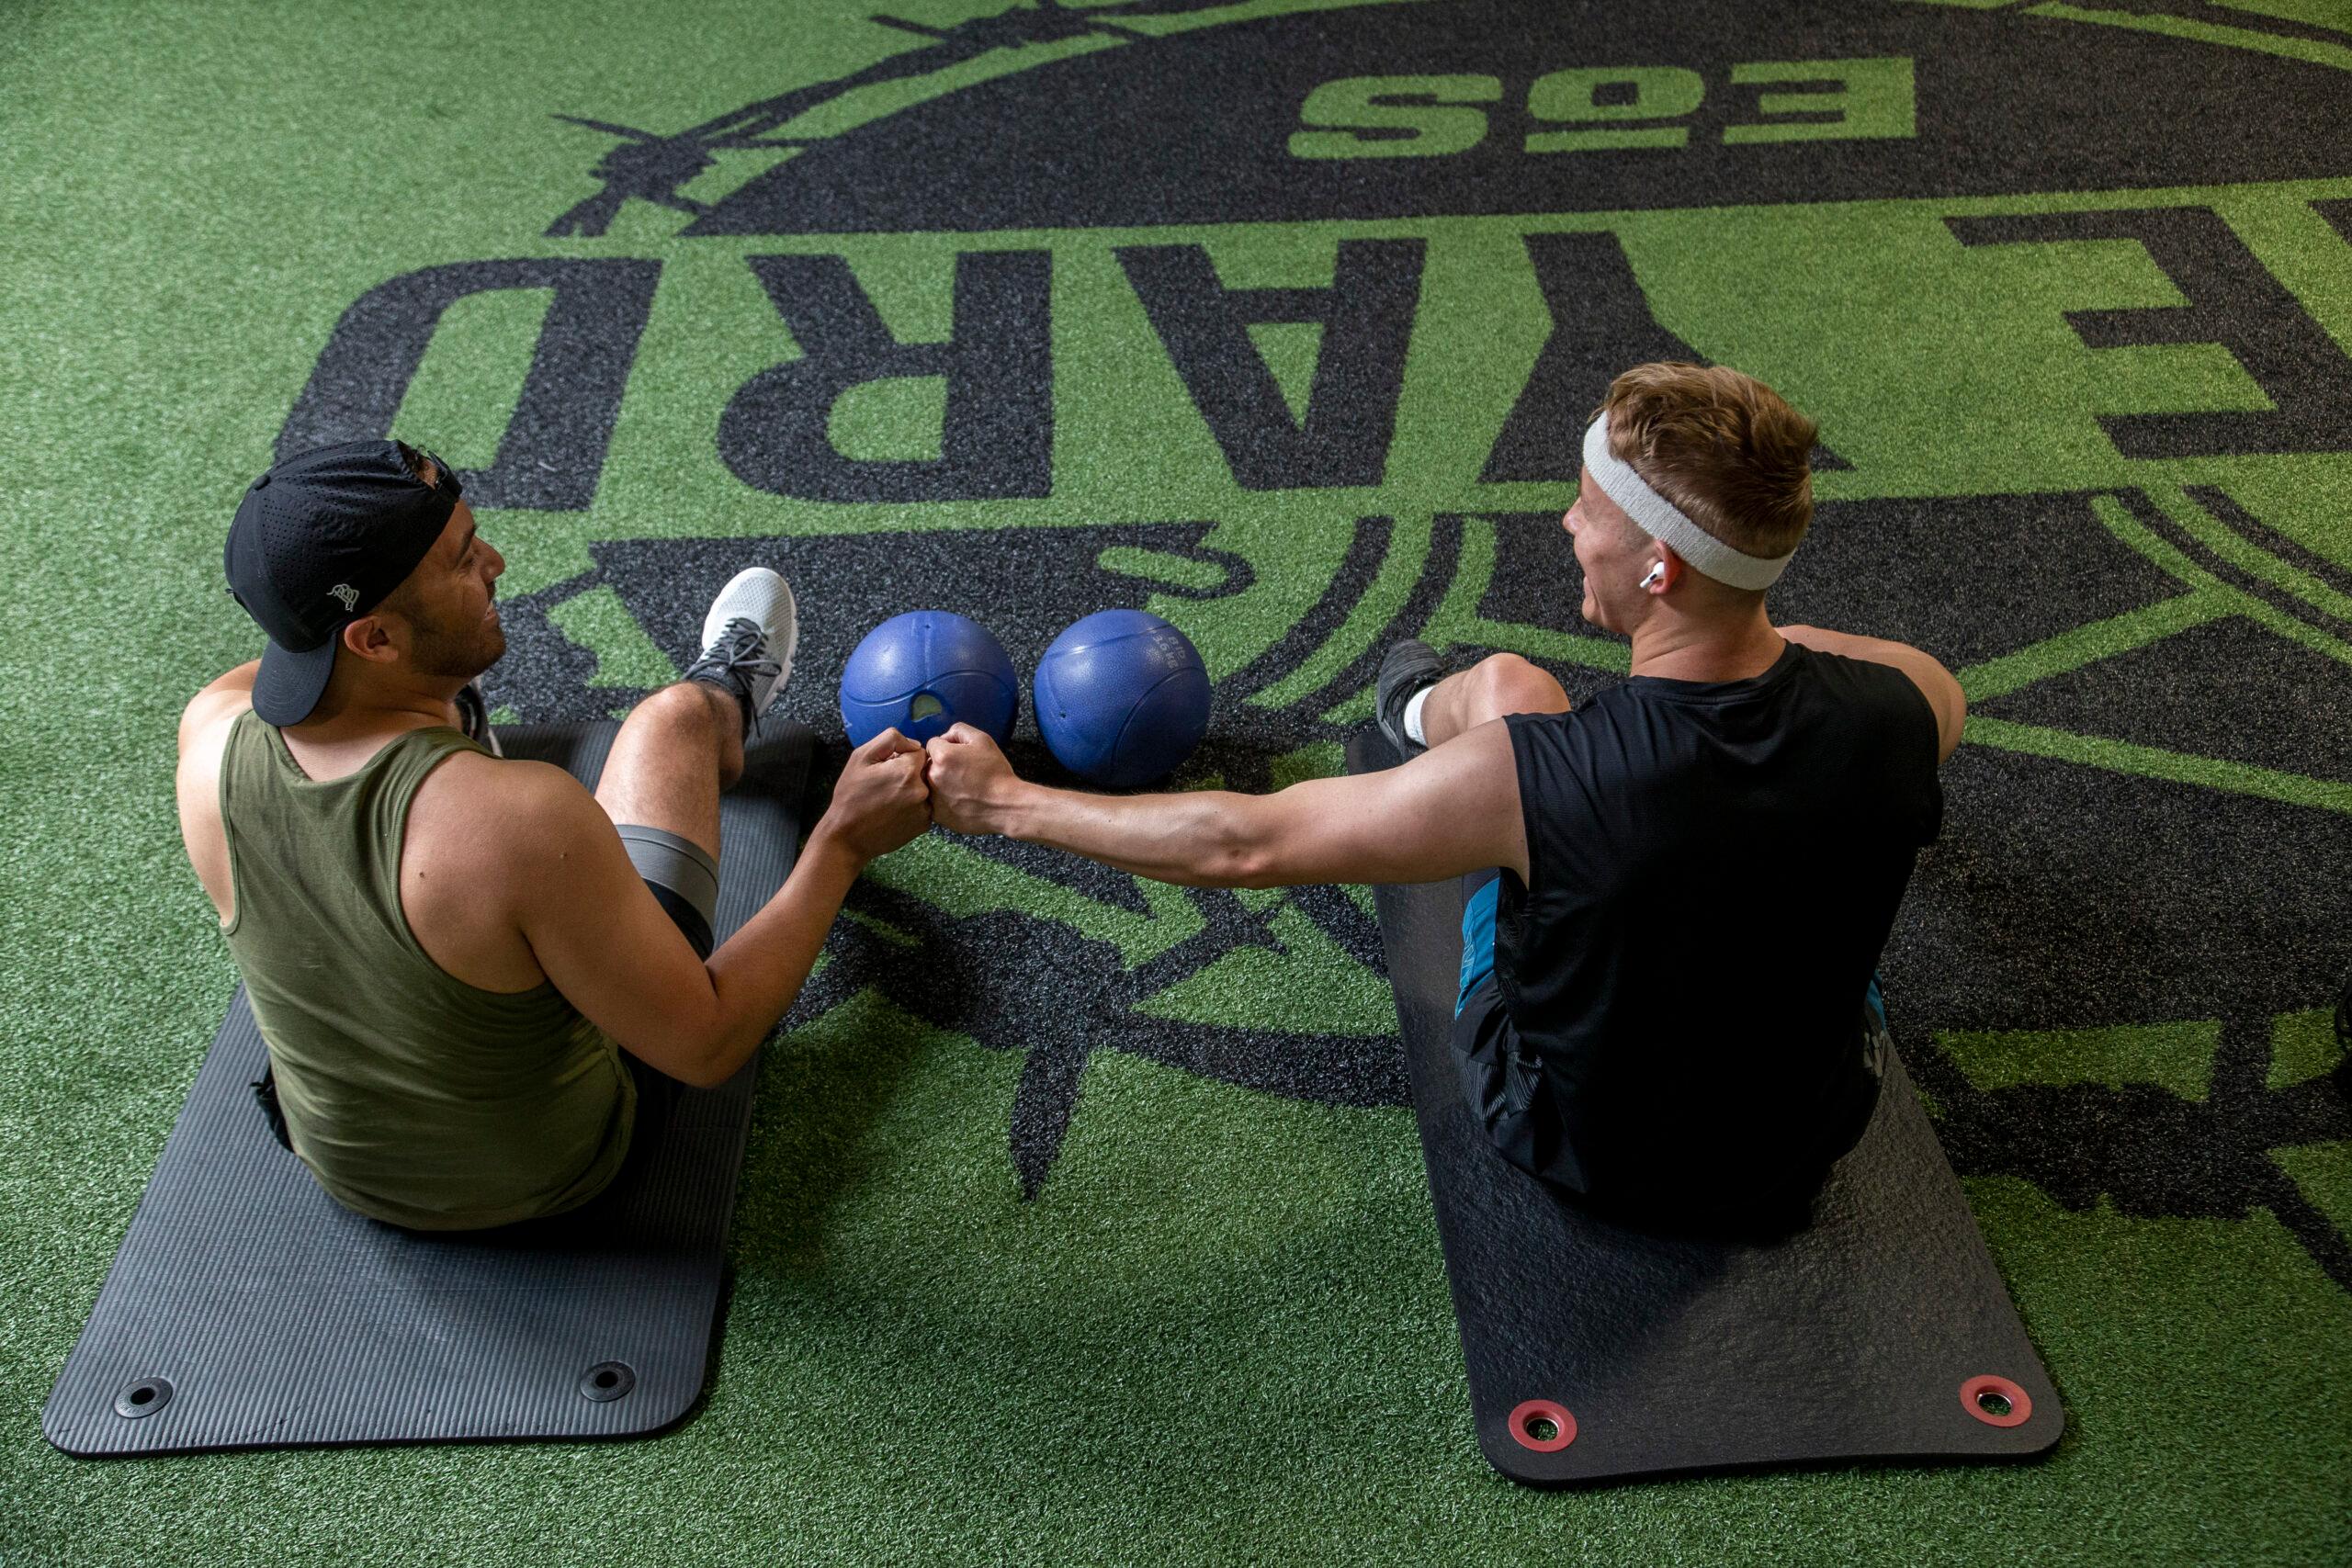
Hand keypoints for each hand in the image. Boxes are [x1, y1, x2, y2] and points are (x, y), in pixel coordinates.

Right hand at [812, 728, 931, 862]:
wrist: (847, 837)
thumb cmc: (850, 795)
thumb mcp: (861, 757)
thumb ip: (890, 740)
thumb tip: (914, 743)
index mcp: (907, 770)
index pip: (919, 751)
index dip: (902, 757)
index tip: (887, 768)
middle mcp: (922, 790)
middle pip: (924, 770)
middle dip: (909, 773)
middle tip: (887, 785)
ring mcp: (925, 810)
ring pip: (925, 789)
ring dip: (912, 790)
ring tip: (890, 800)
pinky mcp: (924, 825)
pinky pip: (925, 807)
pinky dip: (914, 807)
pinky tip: (895, 812)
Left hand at [924, 723, 1021, 835]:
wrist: (1005, 806)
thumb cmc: (995, 772)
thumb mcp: (983, 740)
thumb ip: (959, 730)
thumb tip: (945, 737)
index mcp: (942, 756)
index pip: (932, 744)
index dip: (947, 747)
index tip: (960, 756)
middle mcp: (932, 776)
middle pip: (929, 764)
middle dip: (941, 765)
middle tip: (962, 773)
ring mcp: (933, 798)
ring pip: (929, 784)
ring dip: (940, 783)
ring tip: (962, 788)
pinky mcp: (937, 815)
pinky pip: (933, 802)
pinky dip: (943, 801)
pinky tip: (960, 801)